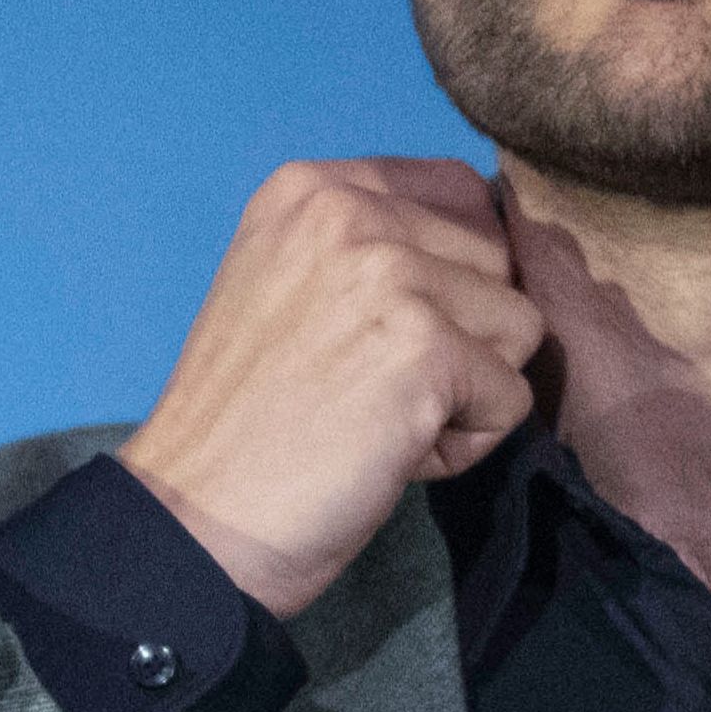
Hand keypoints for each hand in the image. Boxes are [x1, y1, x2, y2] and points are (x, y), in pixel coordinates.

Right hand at [121, 158, 544, 616]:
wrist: (193, 521)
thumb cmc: (243, 425)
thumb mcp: (285, 286)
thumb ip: (371, 247)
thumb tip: (497, 255)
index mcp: (310, 190)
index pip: (459, 193)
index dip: (453, 273)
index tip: (380, 334)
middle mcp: (348, 212)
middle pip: (498, 261)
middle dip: (461, 335)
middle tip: (368, 387)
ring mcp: (390, 276)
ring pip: (517, 327)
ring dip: (466, 391)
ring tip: (377, 420)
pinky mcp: (426, 350)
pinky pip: (510, 398)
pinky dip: (462, 445)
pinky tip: (386, 457)